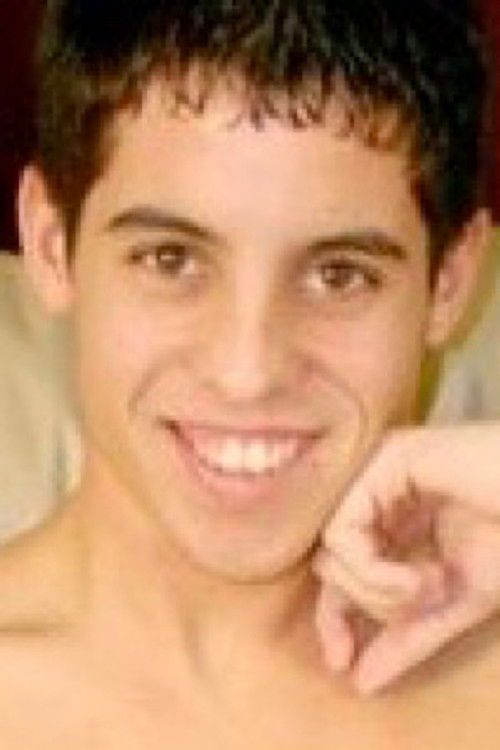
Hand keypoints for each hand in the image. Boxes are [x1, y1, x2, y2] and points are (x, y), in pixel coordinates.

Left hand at [314, 424, 499, 693]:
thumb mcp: (455, 599)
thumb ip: (408, 635)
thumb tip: (360, 683)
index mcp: (391, 517)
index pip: (339, 570)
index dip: (334, 619)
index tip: (344, 665)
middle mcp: (374, 491)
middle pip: (330, 564)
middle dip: (371, 603)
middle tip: (421, 602)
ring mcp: (375, 473)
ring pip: (331, 551)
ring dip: (378, 590)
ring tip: (429, 587)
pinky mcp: (382, 462)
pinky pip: (341, 533)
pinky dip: (373, 571)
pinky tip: (417, 578)